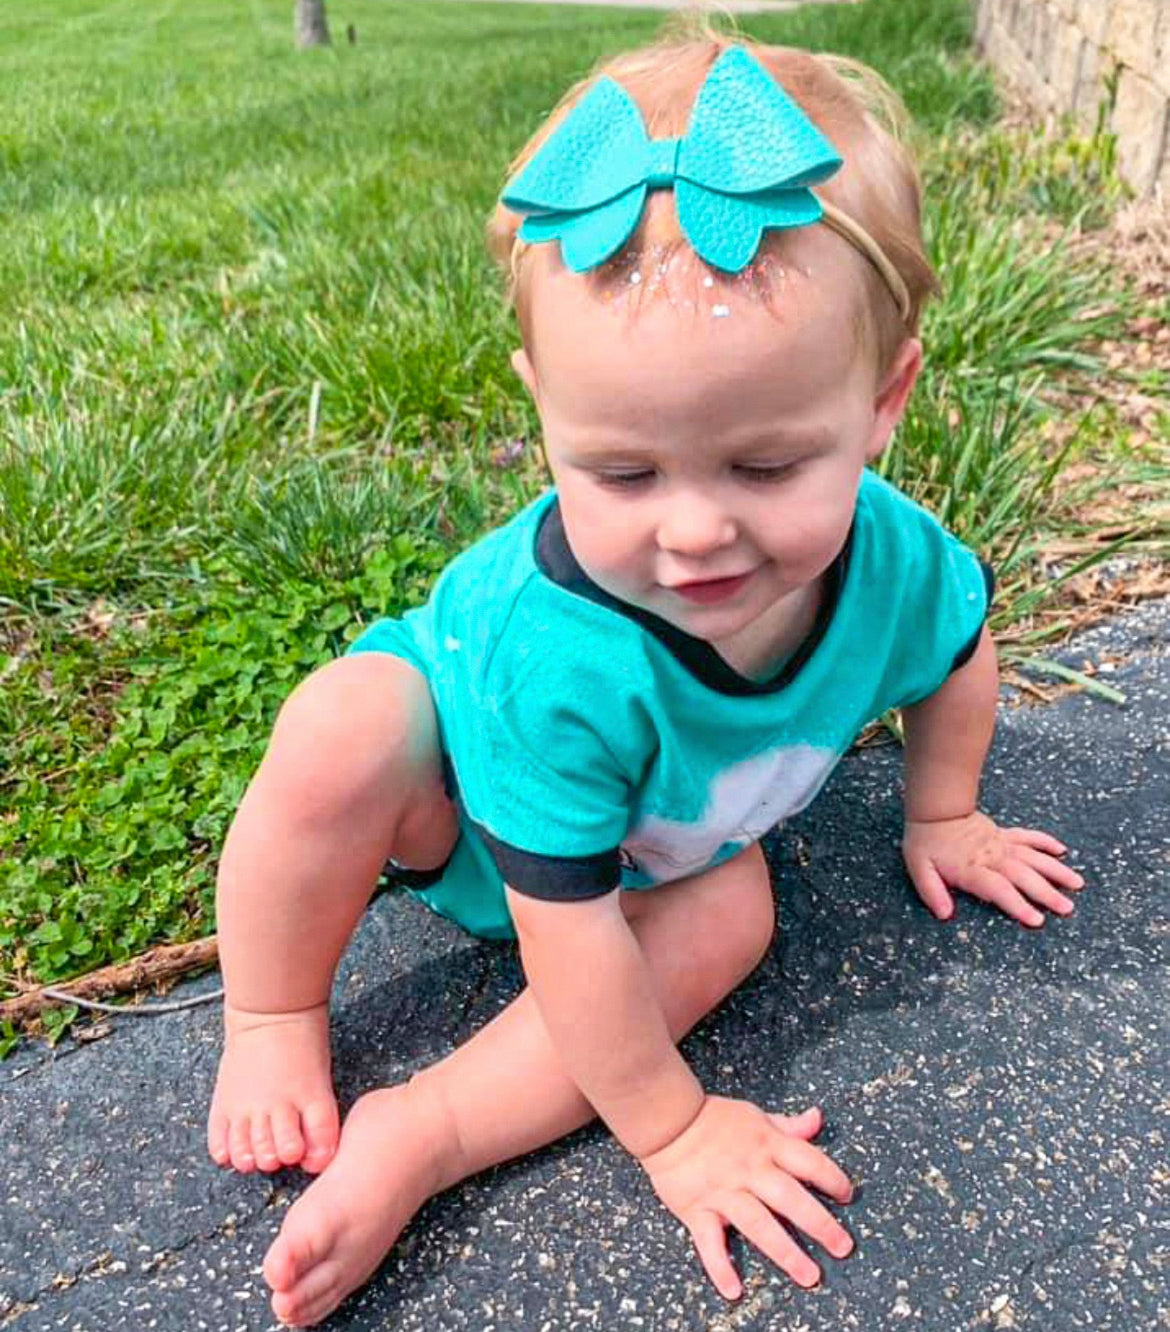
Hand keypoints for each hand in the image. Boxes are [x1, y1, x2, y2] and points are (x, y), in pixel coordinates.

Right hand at [638, 1095, 854, 1298]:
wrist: (667, 1121)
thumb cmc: (715, 1120)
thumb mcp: (756, 1116)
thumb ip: (789, 1125)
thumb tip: (818, 1118)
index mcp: (767, 1144)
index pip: (808, 1160)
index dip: (831, 1177)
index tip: (847, 1195)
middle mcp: (749, 1169)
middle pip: (789, 1198)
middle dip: (819, 1224)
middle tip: (842, 1247)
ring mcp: (724, 1191)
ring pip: (758, 1224)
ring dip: (785, 1251)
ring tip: (809, 1275)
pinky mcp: (698, 1209)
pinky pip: (710, 1241)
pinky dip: (720, 1266)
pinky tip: (734, 1289)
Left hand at [902, 811, 1084, 927]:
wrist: (933, 810)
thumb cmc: (926, 842)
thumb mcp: (919, 869)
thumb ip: (932, 892)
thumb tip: (945, 914)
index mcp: (972, 869)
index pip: (999, 890)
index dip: (1018, 905)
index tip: (1036, 920)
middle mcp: (992, 857)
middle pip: (1024, 877)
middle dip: (1046, 894)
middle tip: (1067, 908)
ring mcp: (1001, 844)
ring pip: (1033, 858)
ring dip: (1055, 871)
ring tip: (1077, 884)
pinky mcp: (1004, 834)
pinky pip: (1029, 837)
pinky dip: (1045, 842)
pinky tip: (1062, 851)